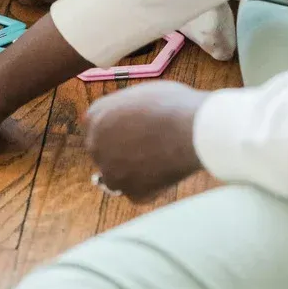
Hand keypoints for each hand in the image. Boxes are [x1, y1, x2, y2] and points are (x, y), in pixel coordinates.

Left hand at [85, 81, 205, 199]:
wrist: (191, 128)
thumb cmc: (173, 105)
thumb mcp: (141, 95)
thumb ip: (125, 110)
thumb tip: (129, 118)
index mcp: (96, 115)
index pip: (96, 128)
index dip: (116, 132)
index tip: (132, 135)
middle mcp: (96, 143)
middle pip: (106, 154)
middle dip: (123, 154)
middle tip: (148, 150)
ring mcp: (111, 171)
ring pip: (120, 177)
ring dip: (136, 174)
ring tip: (162, 160)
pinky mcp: (131, 192)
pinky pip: (139, 193)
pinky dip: (152, 188)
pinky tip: (168, 173)